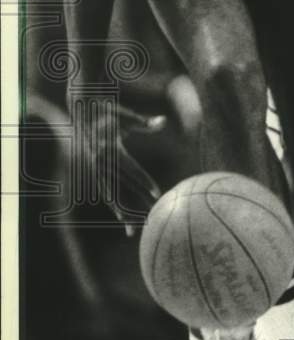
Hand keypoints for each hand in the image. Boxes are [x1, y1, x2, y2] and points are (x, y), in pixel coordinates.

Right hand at [87, 104, 162, 235]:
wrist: (83, 108)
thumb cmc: (110, 110)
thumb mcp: (127, 115)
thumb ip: (145, 122)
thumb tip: (163, 121)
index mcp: (111, 148)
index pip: (131, 169)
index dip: (144, 182)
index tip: (157, 194)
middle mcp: (102, 162)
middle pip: (122, 187)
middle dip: (136, 204)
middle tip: (151, 220)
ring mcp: (96, 168)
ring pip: (112, 194)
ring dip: (123, 212)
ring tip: (133, 231)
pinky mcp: (95, 170)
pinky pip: (106, 191)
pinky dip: (114, 204)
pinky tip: (122, 217)